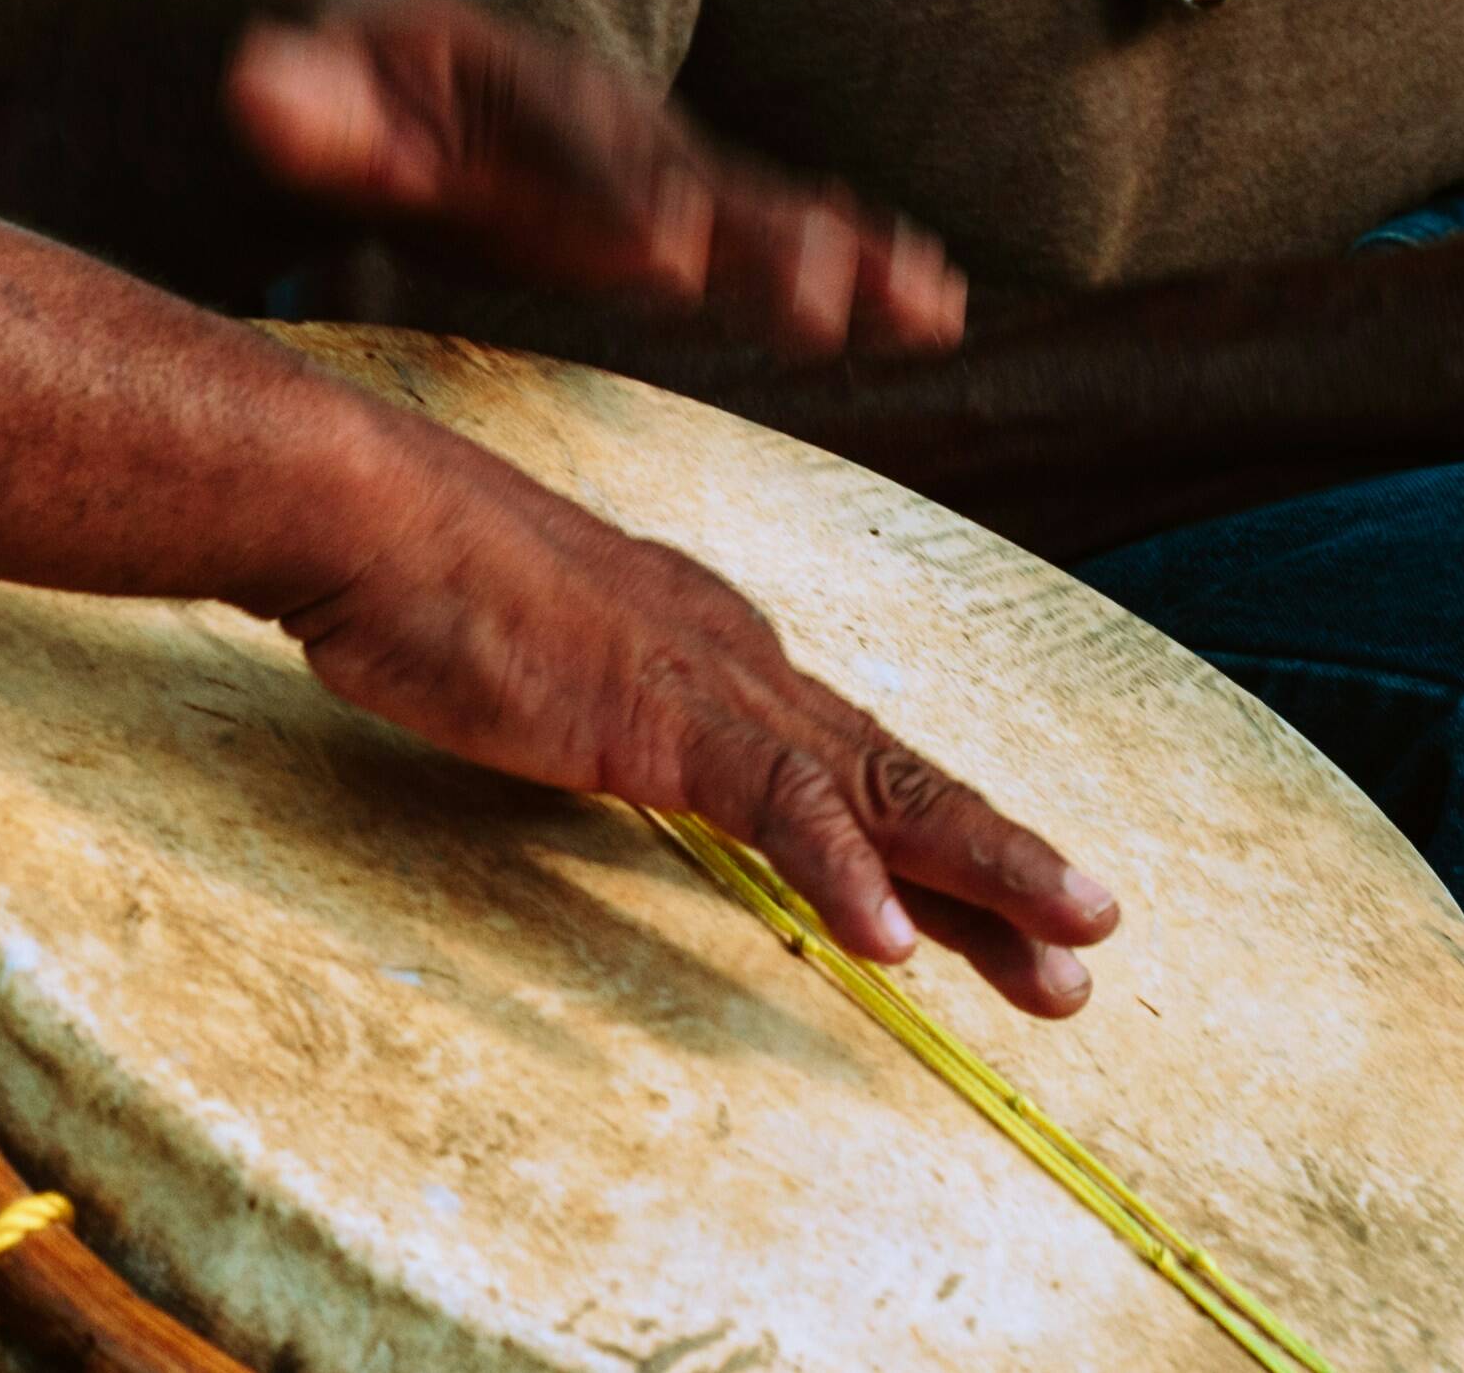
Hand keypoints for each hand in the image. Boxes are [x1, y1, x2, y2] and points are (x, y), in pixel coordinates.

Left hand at [224, 0, 966, 359]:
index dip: (608, 200)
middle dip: (751, 235)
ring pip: (734, 199)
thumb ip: (290, 102)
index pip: (555, 145)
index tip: (666, 258)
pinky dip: (837, 254)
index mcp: (481, 79)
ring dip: (828, 250)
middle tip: (821, 298)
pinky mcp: (633, 198)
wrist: (265, 47)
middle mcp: (570, 108)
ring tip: (923, 303)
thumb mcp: (261, 79)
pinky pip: (745, 224)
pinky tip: (922, 300)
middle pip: (675, 170)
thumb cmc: (264, 80)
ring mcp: (611, 151)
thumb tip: (265, 86)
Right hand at [277, 436, 1121, 1015]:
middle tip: (1092, 938)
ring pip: (882, 792)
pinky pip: (776, 806)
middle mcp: (744, 665)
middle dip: (1004, 868)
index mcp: (722, 656)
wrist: (370, 512)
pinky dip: (841, 873)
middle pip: (900, 781)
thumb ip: (605, 712)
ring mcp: (713, 687)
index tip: (1008, 909)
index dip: (940, 842)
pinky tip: (888, 941)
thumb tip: (621, 748)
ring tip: (1065, 950)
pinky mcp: (661, 717)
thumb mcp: (545, 671)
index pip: (854, 767)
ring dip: (983, 875)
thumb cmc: (427, 585)